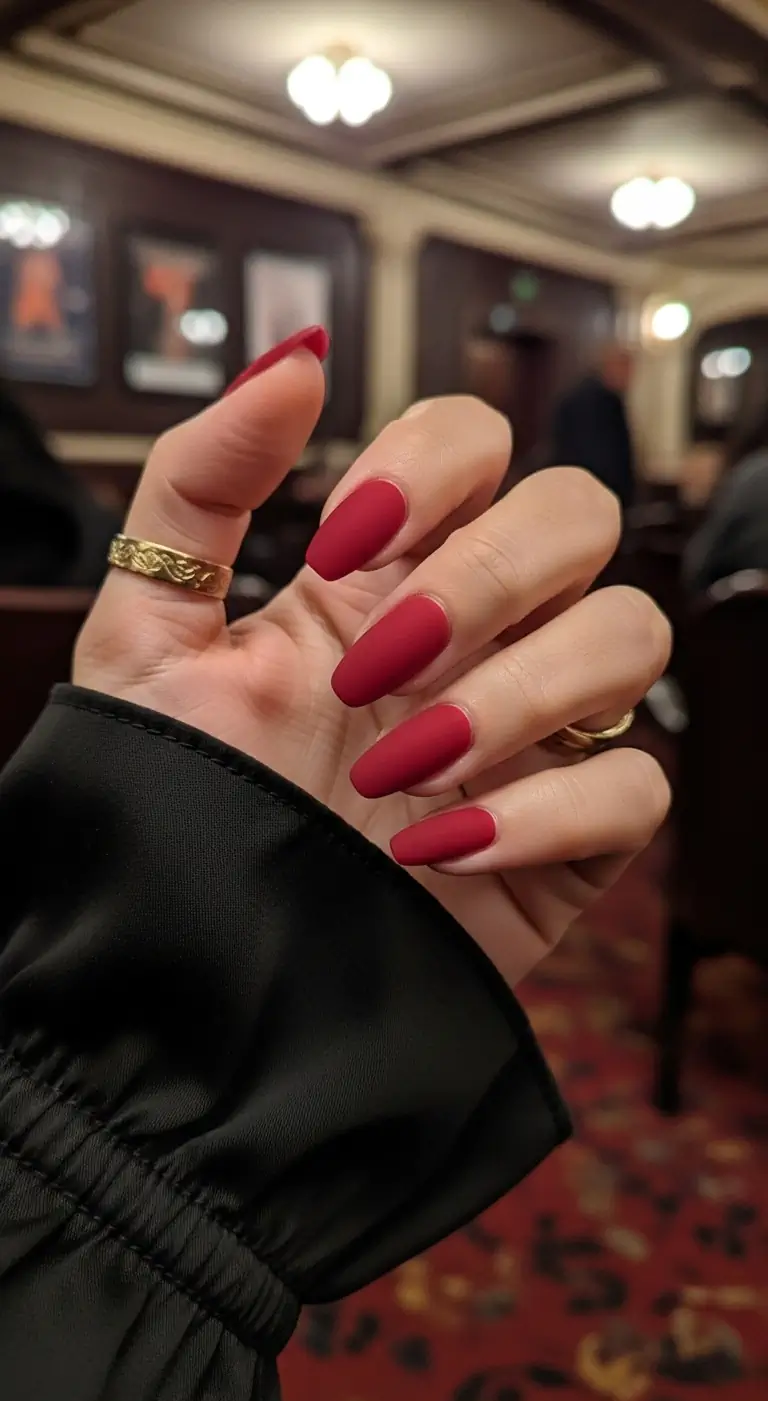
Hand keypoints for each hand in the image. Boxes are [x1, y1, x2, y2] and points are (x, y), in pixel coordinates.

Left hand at [75, 336, 670, 988]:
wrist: (185, 987)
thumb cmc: (163, 812)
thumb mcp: (144, 643)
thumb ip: (199, 489)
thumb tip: (301, 358)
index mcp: (376, 579)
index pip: (475, 440)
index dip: (433, 463)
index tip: (345, 545)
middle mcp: (468, 640)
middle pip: (580, 512)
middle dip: (486, 576)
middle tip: (379, 664)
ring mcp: (525, 736)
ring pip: (631, 633)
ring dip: (521, 690)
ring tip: (403, 768)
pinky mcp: (564, 840)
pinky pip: (639, 783)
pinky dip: (549, 811)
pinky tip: (443, 849)